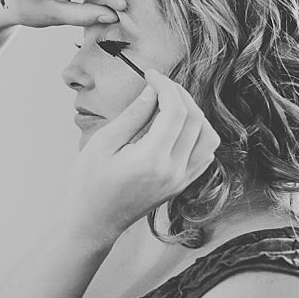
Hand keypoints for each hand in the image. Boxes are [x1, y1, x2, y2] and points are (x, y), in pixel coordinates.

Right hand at [58, 70, 220, 250]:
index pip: (175, 111)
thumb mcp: (103, 144)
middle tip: (159, 84)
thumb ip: (133, 116)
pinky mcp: (181, 186)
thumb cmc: (89, 184)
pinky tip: (177, 127)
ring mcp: (181, 181)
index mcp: (152, 160)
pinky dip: (198, 134)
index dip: (166, 86)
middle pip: (195, 120)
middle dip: (180, 94)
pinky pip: (205, 155)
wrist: (93, 222)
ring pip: (208, 137)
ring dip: (194, 113)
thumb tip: (152, 91)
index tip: (150, 75)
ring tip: (170, 103)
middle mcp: (174, 171)